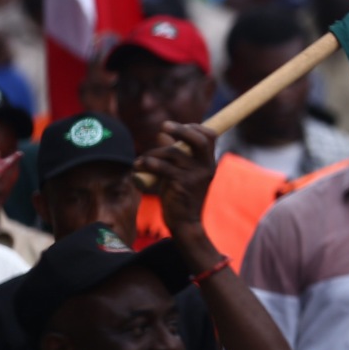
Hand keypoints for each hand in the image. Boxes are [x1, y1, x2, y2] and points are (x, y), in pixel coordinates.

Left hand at [137, 123, 217, 256]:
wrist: (185, 224)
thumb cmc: (181, 197)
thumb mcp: (180, 172)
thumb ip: (174, 154)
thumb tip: (162, 134)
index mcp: (208, 163)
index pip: (209, 137)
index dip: (195, 127)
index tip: (179, 127)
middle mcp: (205, 168)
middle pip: (198, 139)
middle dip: (181, 129)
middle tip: (164, 125)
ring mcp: (195, 176)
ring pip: (173, 153)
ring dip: (153, 153)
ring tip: (141, 161)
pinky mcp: (181, 184)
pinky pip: (162, 166)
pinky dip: (148, 163)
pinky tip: (138, 166)